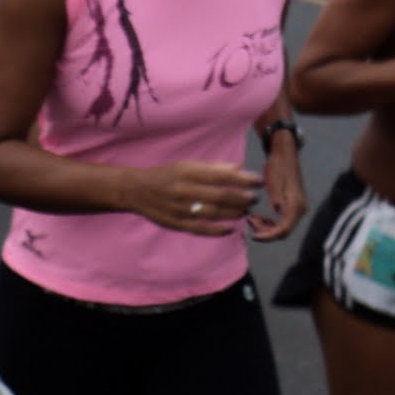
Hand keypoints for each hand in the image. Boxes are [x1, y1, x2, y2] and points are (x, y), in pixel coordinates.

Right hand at [131, 160, 264, 235]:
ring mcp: (181, 209)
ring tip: (246, 210)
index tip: (258, 181)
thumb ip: (212, 167)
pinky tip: (230, 228)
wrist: (136, 190)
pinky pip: (201, 229)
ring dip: (234, 212)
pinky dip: (217, 230)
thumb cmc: (166, 174)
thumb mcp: (186, 164)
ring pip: (214, 213)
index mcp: (188, 172)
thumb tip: (238, 168)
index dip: (243, 179)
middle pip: (221, 196)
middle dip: (242, 197)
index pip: (222, 176)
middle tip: (255, 197)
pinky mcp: (177, 223)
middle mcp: (185, 190)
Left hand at [249, 144, 306, 241]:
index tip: (253, 237)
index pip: (284, 229)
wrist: (285, 154)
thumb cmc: (278, 165)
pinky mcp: (293, 207)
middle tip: (249, 221)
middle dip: (265, 232)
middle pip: (283, 231)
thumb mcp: (274, 180)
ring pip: (282, 228)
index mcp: (296, 204)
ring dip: (266, 228)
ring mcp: (298, 209)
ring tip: (252, 218)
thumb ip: (277, 197)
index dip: (268, 236)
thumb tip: (278, 211)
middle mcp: (300, 209)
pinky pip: (282, 222)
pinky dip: (270, 223)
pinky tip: (259, 217)